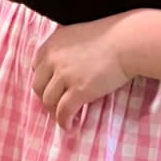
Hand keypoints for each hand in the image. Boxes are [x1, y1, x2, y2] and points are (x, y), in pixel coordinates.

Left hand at [31, 14, 134, 128]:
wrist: (124, 43)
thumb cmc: (105, 37)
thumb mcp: (73, 36)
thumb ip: (61, 49)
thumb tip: (58, 65)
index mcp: (49, 46)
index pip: (36, 69)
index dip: (44, 81)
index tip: (51, 88)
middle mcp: (52, 60)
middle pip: (38, 86)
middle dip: (46, 97)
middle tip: (56, 104)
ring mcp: (64, 76)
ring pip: (49, 100)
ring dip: (54, 110)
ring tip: (64, 115)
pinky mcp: (79, 91)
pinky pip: (64, 111)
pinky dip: (64, 120)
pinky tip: (69, 125)